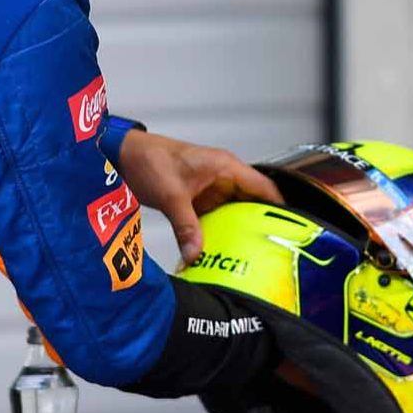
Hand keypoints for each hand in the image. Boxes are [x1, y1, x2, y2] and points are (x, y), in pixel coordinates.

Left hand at [116, 130, 282, 264]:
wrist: (124, 155)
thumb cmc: (150, 160)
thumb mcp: (171, 196)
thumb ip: (186, 226)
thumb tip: (196, 254)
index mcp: (226, 167)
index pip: (265, 187)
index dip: (279, 208)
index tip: (288, 231)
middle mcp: (224, 177)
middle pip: (253, 203)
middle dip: (259, 224)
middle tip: (269, 251)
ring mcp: (212, 189)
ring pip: (235, 212)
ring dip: (238, 231)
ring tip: (248, 256)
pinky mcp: (199, 199)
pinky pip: (217, 218)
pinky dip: (219, 232)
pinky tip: (219, 251)